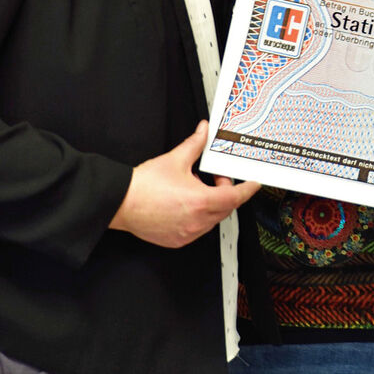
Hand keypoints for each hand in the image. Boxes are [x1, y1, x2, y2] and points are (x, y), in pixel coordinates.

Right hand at [109, 121, 259, 248]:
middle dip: (226, 192)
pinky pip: (198, 230)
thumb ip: (195, 144)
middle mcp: (196, 221)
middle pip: (226, 208)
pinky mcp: (177, 241)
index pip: (235, 197)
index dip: (247, 189)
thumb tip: (204, 131)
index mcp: (200, 201)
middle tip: (215, 177)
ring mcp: (187, 234)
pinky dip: (200, 218)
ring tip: (199, 190)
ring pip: (213, 220)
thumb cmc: (143, 186)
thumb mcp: (175, 159)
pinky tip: (188, 205)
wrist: (119, 203)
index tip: (254, 184)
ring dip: (213, 205)